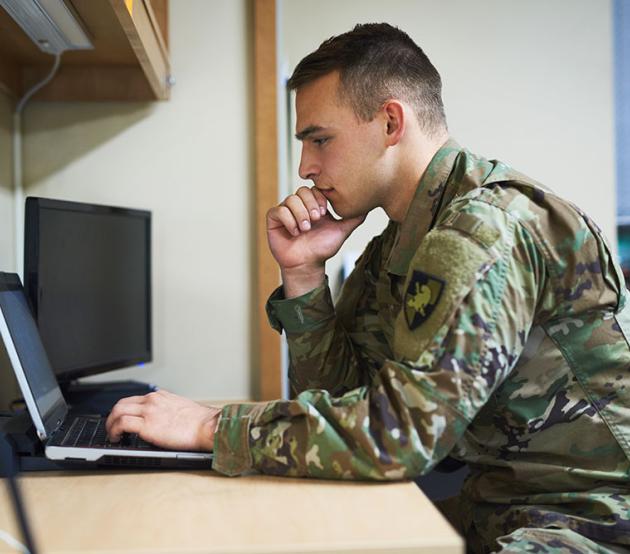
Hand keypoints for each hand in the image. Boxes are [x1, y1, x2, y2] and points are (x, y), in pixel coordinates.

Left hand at [105, 390, 220, 451]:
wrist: (207, 426)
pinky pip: (121, 424)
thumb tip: (163, 420)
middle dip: (112, 416)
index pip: (134, 399)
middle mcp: (152, 400)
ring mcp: (149, 411)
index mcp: (160, 396)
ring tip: (113, 436)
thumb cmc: (200, 421)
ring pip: (117, 412)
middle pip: (121, 403)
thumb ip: (168, 409)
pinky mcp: (147, 425)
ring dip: (110, 424)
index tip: (122, 419)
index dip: (124, 410)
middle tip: (112, 428)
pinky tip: (116, 439)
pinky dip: (114, 431)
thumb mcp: (181, 407)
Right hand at [266, 186, 364, 295]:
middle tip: (317, 219)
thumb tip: (368, 206)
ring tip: (306, 229)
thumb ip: (354, 218)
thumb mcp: (342, 230)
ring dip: (300, 214)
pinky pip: (278, 210)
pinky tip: (295, 232)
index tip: (325, 212)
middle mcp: (299, 206)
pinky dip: (288, 220)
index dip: (319, 197)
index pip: (314, 188)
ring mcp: (286, 212)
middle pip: (301, 191)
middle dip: (310, 204)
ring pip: (290, 200)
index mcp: (313, 204)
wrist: (308, 264)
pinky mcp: (274, 220)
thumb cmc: (323, 248)